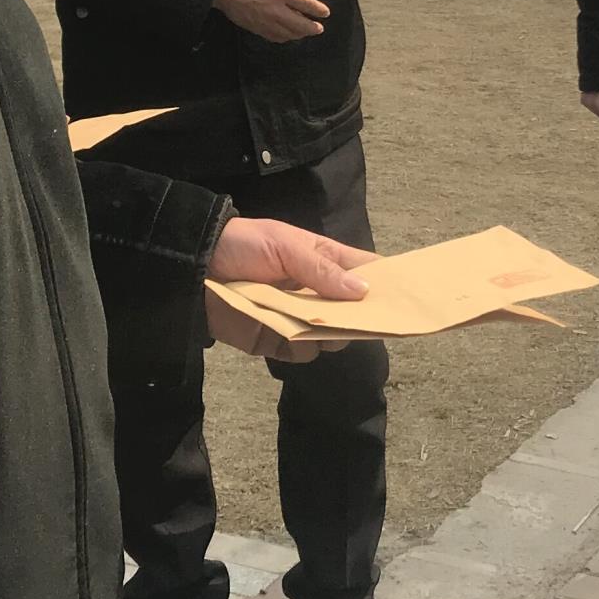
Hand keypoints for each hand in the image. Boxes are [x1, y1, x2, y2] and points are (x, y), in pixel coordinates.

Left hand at [204, 216, 376, 363]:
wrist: (193, 267)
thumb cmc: (243, 245)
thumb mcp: (283, 246)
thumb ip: (321, 269)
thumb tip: (363, 291)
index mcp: (324, 260)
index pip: (365, 271)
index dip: (385, 283)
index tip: (405, 298)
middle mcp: (316, 292)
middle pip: (354, 311)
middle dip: (361, 318)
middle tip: (365, 323)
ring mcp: (298, 318)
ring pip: (332, 336)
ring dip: (331, 335)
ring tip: (321, 328)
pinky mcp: (276, 340)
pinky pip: (302, 353)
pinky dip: (302, 350)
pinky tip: (292, 337)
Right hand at [214, 0, 330, 41]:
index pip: (307, 4)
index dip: (318, 10)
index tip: (325, 13)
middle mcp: (277, 10)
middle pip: (301, 24)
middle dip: (313, 27)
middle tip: (319, 28)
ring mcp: (266, 21)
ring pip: (289, 34)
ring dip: (300, 34)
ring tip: (305, 32)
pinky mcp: (256, 28)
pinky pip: (275, 37)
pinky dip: (285, 37)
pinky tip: (288, 35)